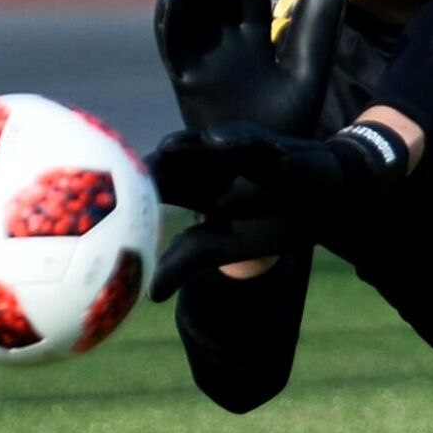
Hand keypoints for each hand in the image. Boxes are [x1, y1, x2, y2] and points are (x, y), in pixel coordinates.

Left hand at [145, 120, 409, 300]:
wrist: (324, 205)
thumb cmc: (274, 221)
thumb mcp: (228, 246)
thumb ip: (190, 261)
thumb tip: (149, 294)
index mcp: (196, 190)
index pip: (159, 189)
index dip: (133, 194)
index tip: (108, 206)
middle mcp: (209, 167)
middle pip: (173, 163)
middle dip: (149, 166)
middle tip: (123, 175)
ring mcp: (235, 153)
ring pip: (202, 146)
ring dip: (183, 147)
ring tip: (163, 153)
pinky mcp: (265, 144)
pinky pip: (247, 138)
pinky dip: (231, 138)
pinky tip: (215, 143)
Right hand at [154, 0, 345, 135]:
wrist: (265, 180)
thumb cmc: (284, 127)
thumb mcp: (306, 70)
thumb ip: (316, 28)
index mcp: (250, 39)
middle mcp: (221, 44)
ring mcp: (200, 61)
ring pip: (188, 11)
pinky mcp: (185, 82)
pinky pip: (172, 44)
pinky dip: (172, 16)